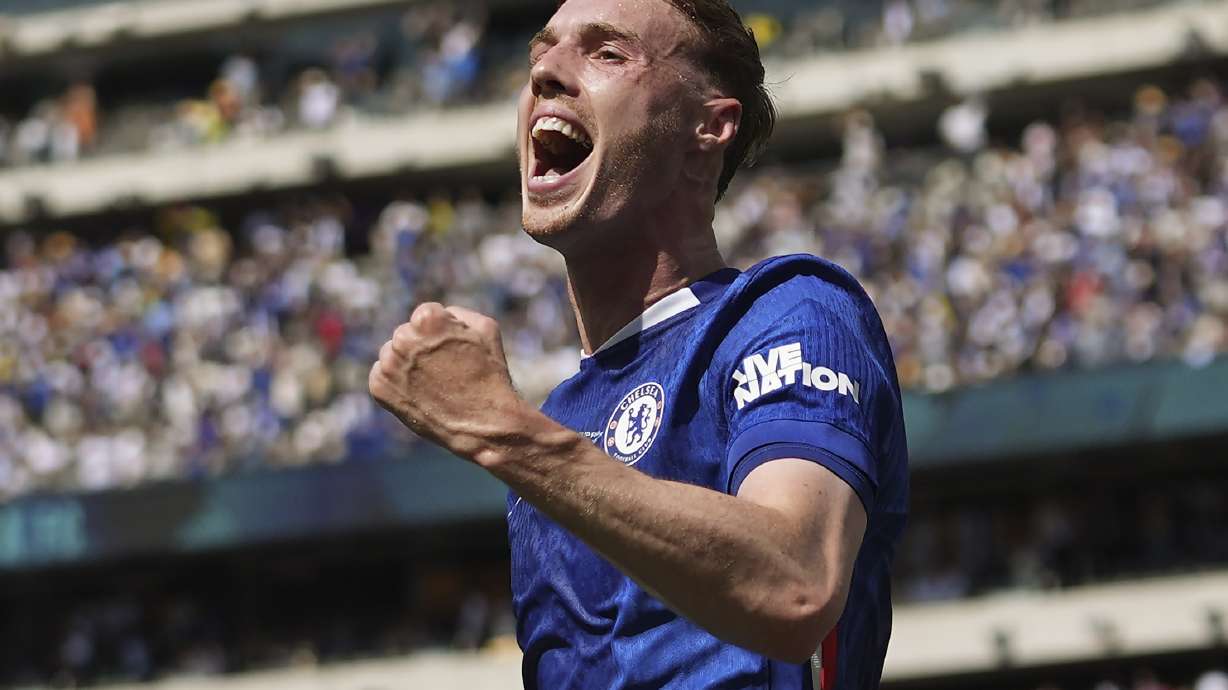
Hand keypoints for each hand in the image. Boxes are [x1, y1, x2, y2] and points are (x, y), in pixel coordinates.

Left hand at [369, 302, 523, 463]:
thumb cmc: (489, 374)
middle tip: (444, 370)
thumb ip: (456, 313)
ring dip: (406, 364)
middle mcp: (403, 339)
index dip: (442, 334)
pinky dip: (395, 383)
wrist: (484, 422)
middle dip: (421, 347)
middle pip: (405, 334)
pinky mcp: (380, 388)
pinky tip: (418, 394)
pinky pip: (380, 375)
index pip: (424, 315)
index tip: (454, 352)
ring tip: (433, 384)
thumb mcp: (486, 329)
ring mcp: (389, 365)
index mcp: (427, 319)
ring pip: (391, 354)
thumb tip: (438, 316)